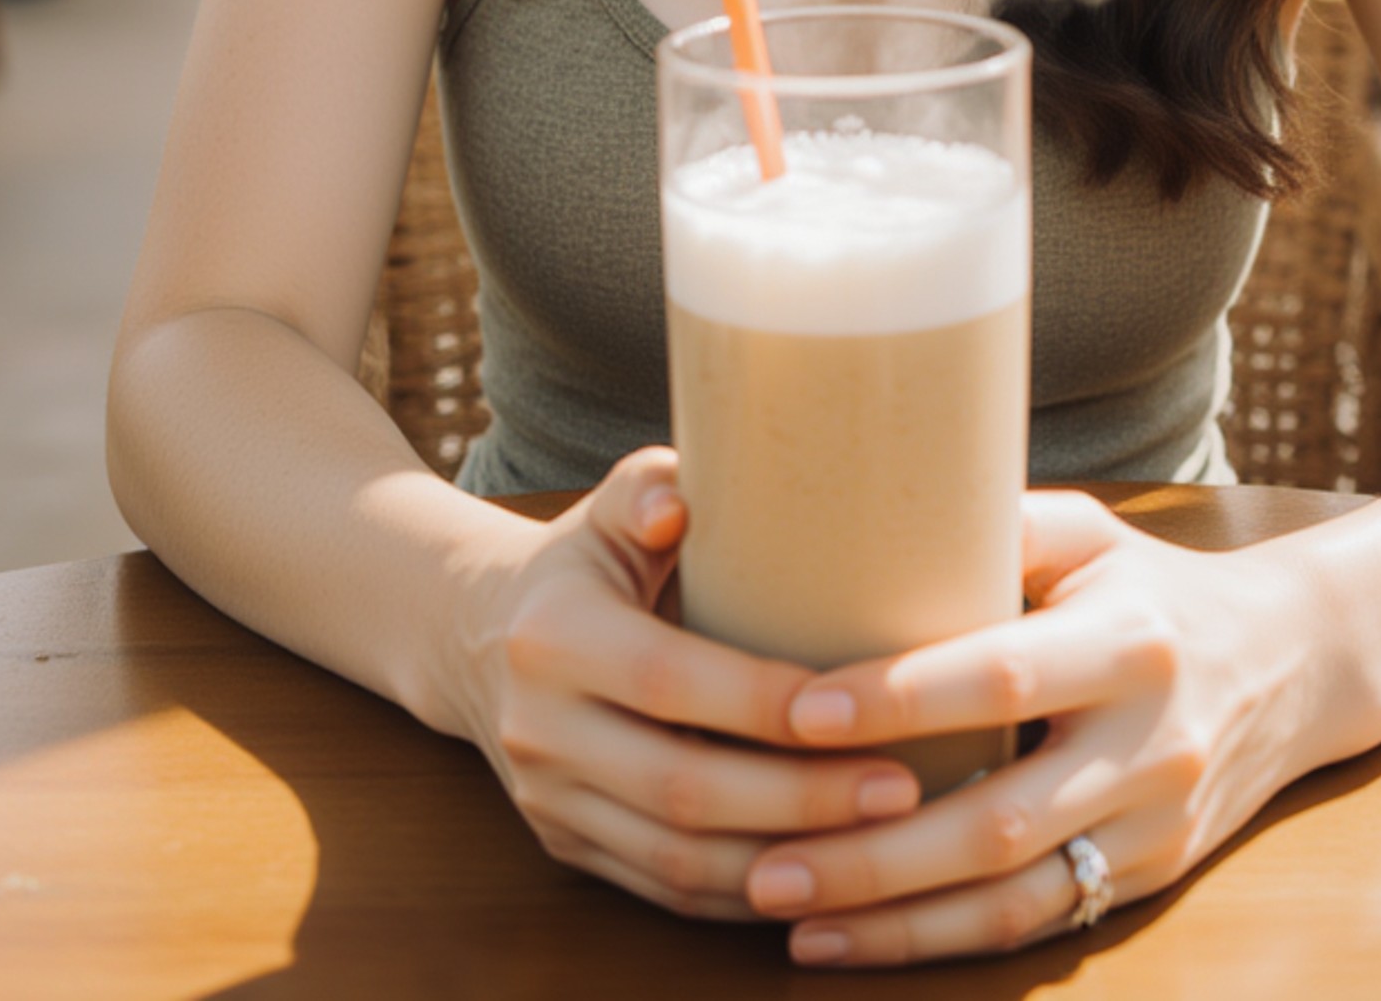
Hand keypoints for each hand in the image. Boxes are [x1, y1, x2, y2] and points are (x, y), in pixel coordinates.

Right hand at [473, 448, 923, 918]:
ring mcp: (548, 799)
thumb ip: (646, 486)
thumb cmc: (587, 558)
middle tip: (900, 788)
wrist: (481, 636)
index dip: (763, 702)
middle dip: (801, 799)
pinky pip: (663, 890)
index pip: (668, 678)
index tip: (861, 703)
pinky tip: (819, 873)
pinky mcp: (564, 846)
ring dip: (786, 861)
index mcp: (555, 634)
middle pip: (681, 788)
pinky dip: (745, 894)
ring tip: (879, 841)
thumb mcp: (610, 507)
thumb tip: (679, 505)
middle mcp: (540, 727)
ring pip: (675, 860)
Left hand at [742, 489, 1328, 966]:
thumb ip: (991, 528)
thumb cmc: (1150, 583)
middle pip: (998, 818)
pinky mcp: (1151, 878)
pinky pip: (1037, 924)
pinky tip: (855, 940)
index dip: (899, 698)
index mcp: (1127, 640)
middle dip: (873, 850)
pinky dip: (940, 941)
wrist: (1293, 663)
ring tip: (787, 912)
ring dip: (893, 918)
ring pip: (1012, 896)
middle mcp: (1149, 741)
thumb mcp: (1089, 534)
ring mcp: (1155, 824)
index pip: (1001, 675)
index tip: (796, 710)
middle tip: (766, 857)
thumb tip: (854, 513)